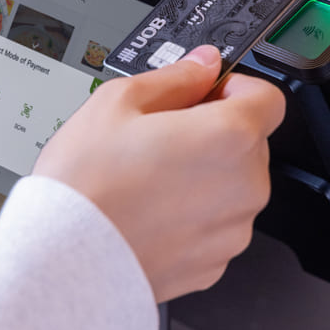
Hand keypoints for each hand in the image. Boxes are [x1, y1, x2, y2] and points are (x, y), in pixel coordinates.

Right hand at [32, 45, 285, 302]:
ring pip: (233, 187)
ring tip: (150, 180)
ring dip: (206, 177)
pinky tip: (151, 213)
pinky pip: (216, 226)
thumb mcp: (119, 102)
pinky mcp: (215, 265)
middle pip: (248, 144)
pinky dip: (194, 217)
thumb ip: (176, 77)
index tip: (206, 94)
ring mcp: (233, 231)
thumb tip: (203, 65)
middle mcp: (245, 186)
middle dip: (214, 133)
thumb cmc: (85, 186)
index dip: (235, 89)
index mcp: (230, 137)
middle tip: (162, 138)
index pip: (268, 99)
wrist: (61, 263)